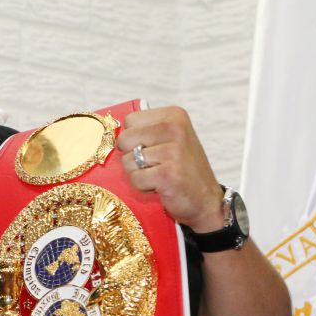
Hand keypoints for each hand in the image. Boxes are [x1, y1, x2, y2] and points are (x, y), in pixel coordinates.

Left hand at [115, 107, 223, 231]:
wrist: (206, 200)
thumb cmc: (181, 169)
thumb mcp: (167, 140)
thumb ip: (143, 131)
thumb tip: (109, 132)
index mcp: (173, 115)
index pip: (129, 121)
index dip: (134, 139)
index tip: (153, 148)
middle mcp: (174, 128)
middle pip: (124, 140)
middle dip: (132, 157)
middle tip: (154, 165)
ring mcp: (173, 151)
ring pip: (127, 161)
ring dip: (139, 173)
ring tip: (159, 175)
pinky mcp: (168, 174)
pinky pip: (135, 178)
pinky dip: (144, 186)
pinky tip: (161, 186)